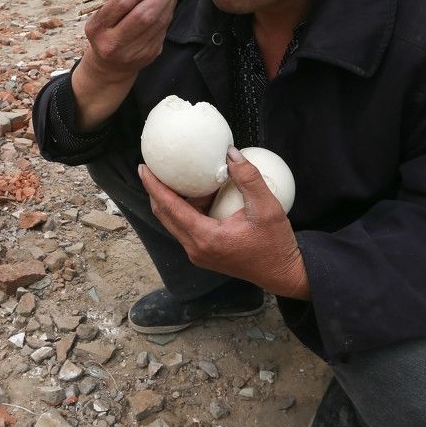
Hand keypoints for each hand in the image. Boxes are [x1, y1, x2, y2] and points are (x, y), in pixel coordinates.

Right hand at [82, 0, 177, 82]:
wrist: (109, 67)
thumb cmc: (106, 30)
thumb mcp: (103, 10)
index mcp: (97, 28)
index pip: (122, 2)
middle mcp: (113, 43)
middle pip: (144, 13)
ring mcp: (133, 52)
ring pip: (158, 21)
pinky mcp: (149, 55)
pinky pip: (163, 28)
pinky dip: (169, 10)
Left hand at [139, 146, 309, 299]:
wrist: (282, 273)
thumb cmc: (275, 244)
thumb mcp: (267, 208)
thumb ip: (249, 179)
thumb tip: (231, 153)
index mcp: (206, 238)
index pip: (170, 207)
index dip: (154, 186)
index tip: (143, 168)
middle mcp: (195, 248)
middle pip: (165, 215)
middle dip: (156, 191)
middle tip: (153, 168)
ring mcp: (198, 253)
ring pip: (174, 222)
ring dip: (171, 200)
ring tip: (173, 177)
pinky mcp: (204, 253)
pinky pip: (185, 227)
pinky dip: (185, 209)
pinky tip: (196, 193)